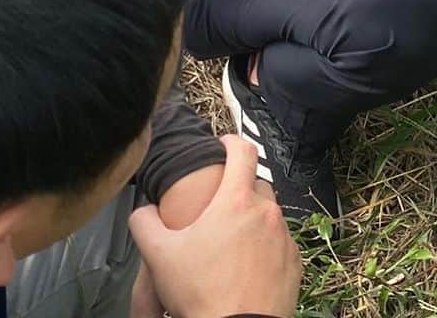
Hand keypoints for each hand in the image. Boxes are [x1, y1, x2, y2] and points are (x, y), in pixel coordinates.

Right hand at [130, 135, 300, 317]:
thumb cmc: (201, 294)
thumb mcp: (159, 256)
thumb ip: (145, 224)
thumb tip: (142, 211)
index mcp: (236, 200)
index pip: (243, 150)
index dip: (231, 141)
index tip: (223, 146)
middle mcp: (266, 212)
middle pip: (256, 183)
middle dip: (240, 188)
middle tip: (220, 207)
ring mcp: (284, 236)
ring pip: (269, 214)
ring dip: (253, 219)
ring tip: (231, 242)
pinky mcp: (294, 261)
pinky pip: (281, 242)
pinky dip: (266, 245)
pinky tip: (247, 264)